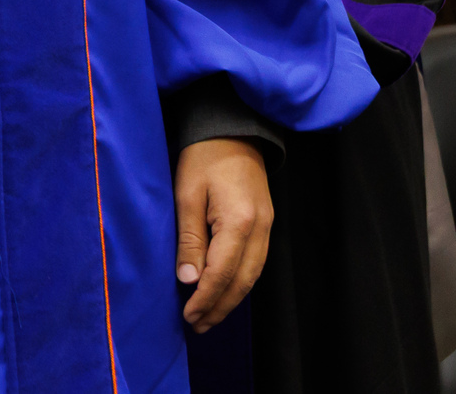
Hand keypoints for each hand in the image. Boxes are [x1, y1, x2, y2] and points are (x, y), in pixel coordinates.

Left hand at [174, 137, 271, 332]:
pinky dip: (241, 282)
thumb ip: (190, 240)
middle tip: (197, 325)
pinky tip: (225, 291)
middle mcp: (260, 229)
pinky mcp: (266, 223)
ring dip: (231, 299)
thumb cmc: (203, 158)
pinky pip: (256, 262)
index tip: (188, 315)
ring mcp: (268, 227)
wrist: (232, 130)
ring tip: (209, 316)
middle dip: (220, 307)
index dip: (205, 299)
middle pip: (242, 281)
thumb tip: (189, 280)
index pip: (222, 273)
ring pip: (253, 275)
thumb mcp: (187, 195)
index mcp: (239, 221)